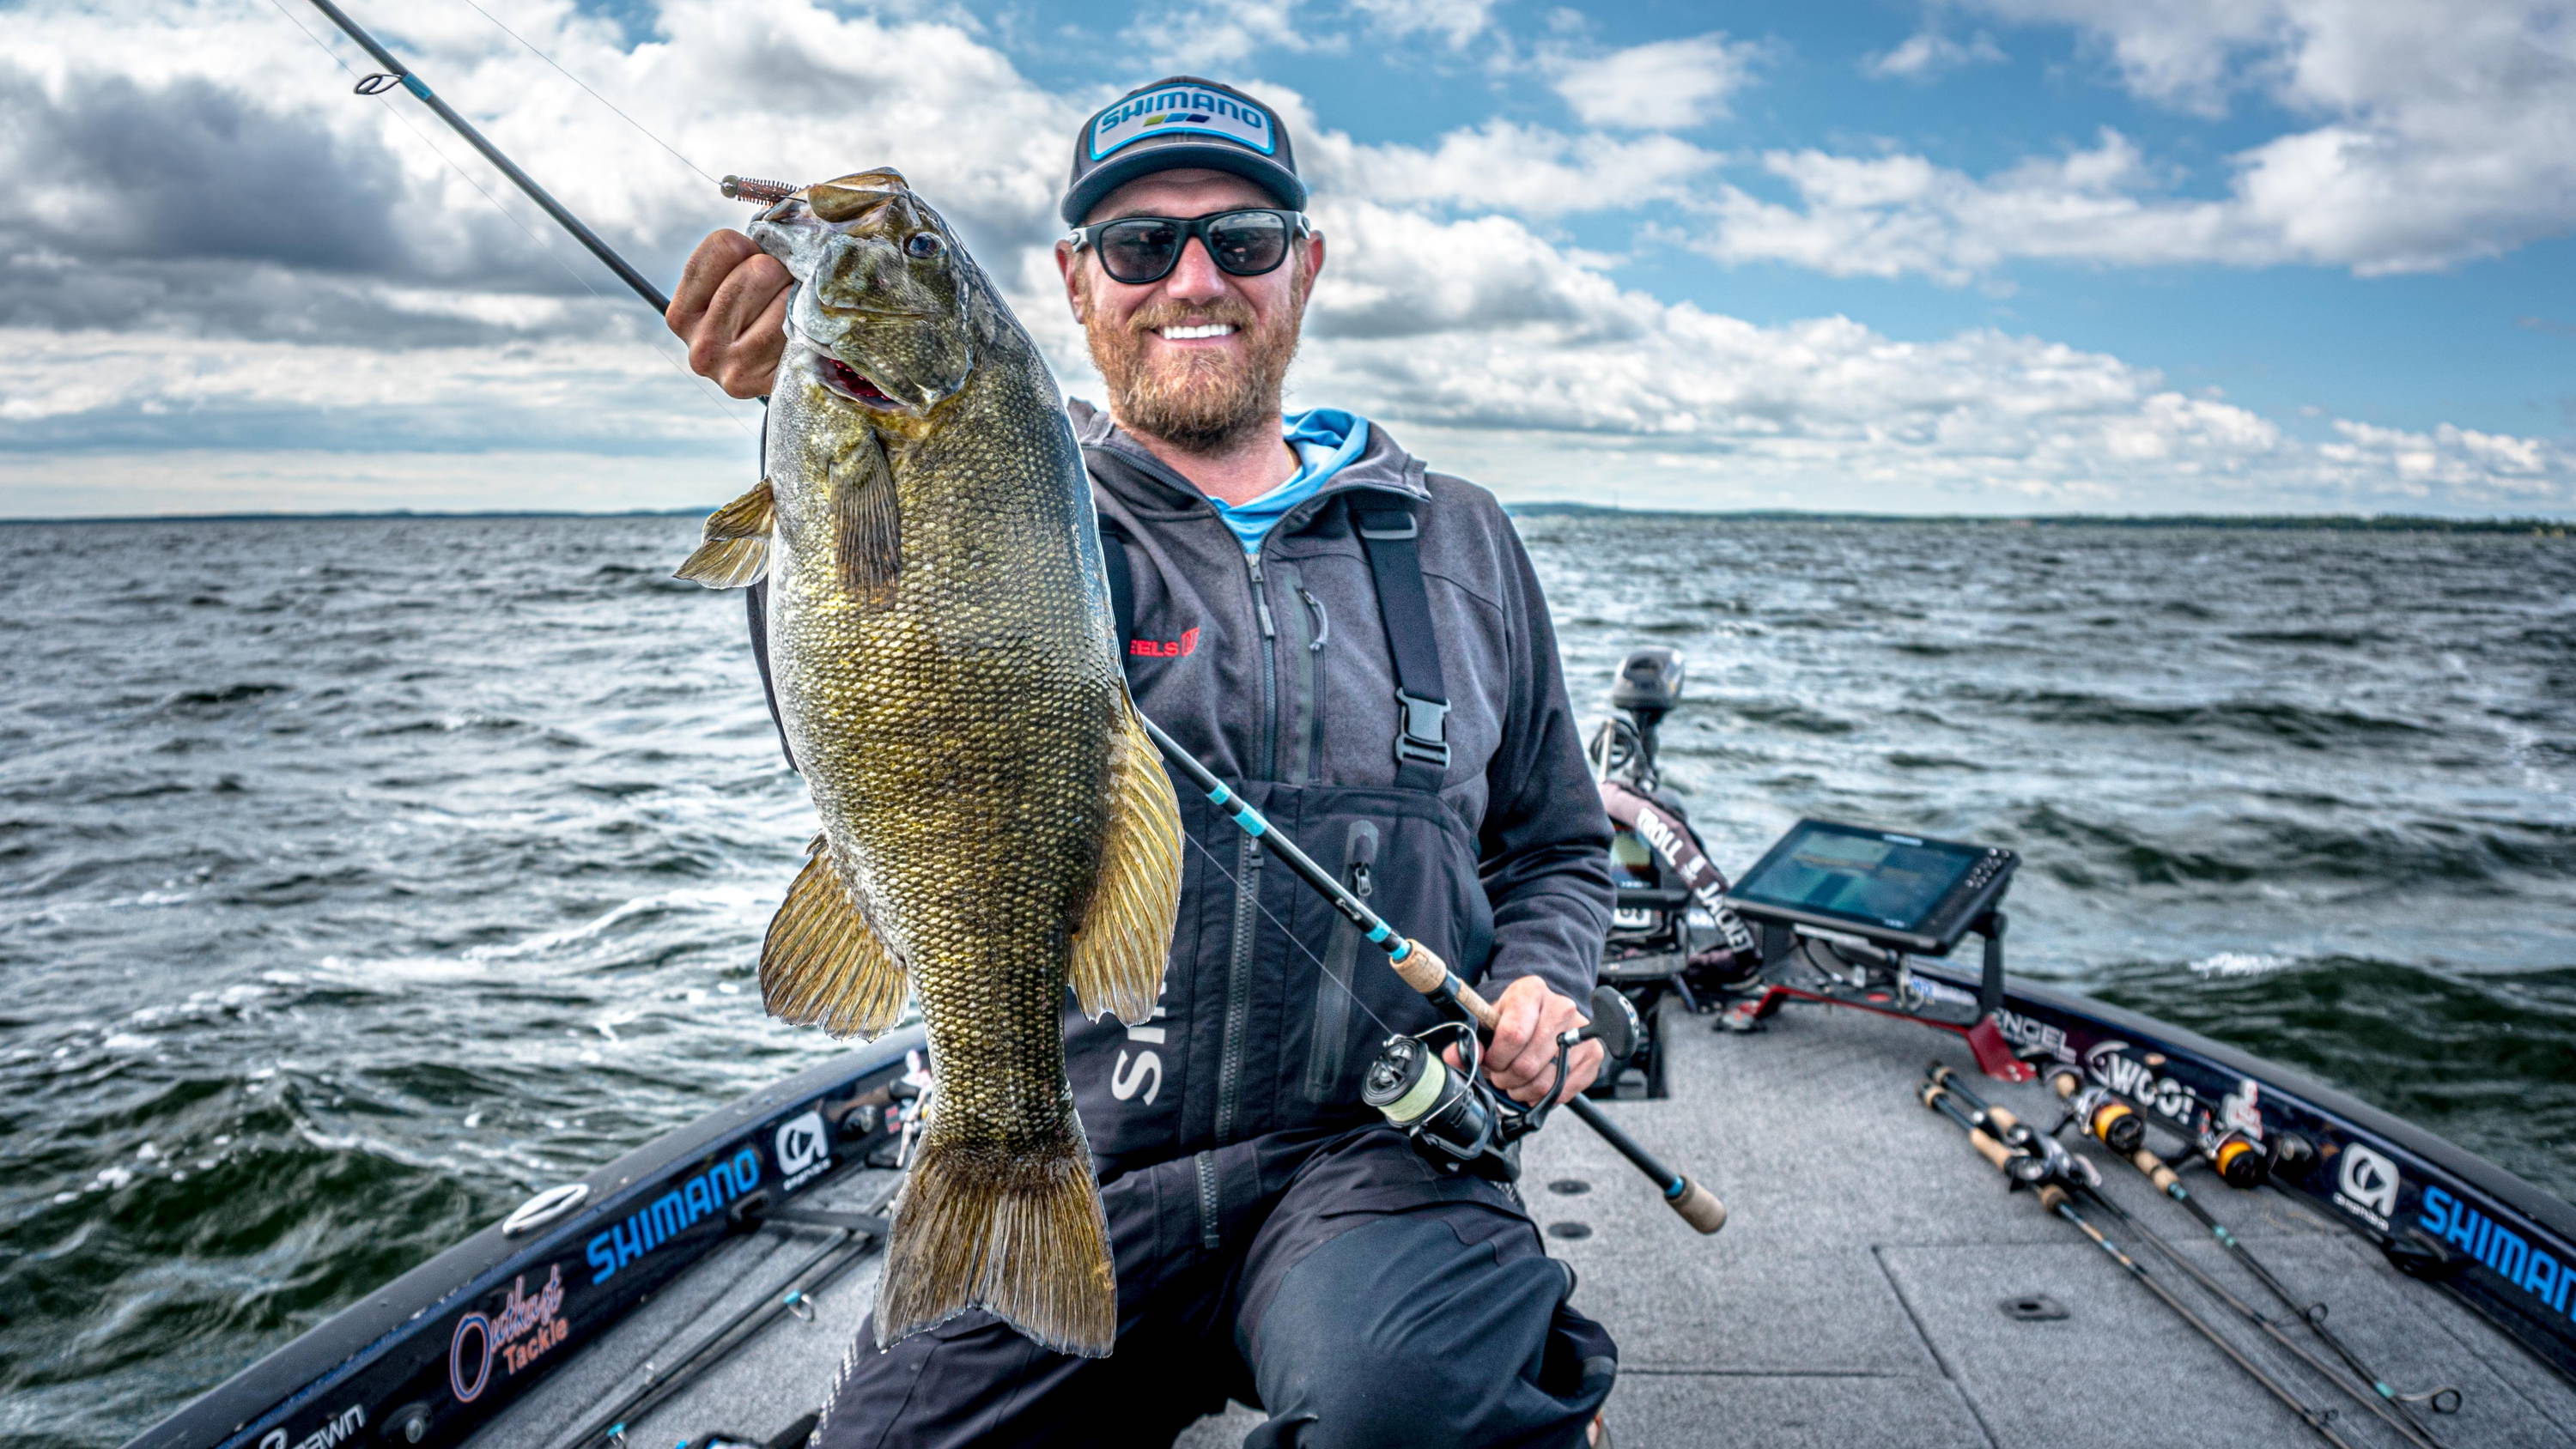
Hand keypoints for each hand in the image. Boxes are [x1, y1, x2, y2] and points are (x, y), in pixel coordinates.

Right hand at [666, 229, 790, 398]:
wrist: (794, 374)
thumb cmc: (768, 315)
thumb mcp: (743, 279)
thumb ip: (749, 252)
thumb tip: (783, 233)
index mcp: (683, 313)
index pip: (723, 244)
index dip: (752, 247)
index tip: (757, 265)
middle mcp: (699, 345)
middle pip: (756, 270)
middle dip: (780, 273)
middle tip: (783, 293)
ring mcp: (729, 368)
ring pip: (781, 300)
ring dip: (797, 299)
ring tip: (793, 314)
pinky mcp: (769, 383)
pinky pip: (798, 329)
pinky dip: (808, 324)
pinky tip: (801, 335)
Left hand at [1446, 975, 1602, 1105]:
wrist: (1544, 1013)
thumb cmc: (1516, 1017)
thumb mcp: (1490, 1021)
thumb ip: (1471, 1040)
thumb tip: (1455, 1057)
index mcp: (1531, 991)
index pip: (1512, 1035)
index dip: (1496, 1058)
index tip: (1490, 1061)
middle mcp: (1561, 1007)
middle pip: (1528, 1063)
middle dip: (1506, 1078)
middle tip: (1501, 1075)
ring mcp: (1581, 1031)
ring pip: (1546, 1081)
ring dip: (1523, 1091)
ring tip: (1516, 1082)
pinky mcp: (1593, 1053)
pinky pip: (1564, 1090)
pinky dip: (1544, 1097)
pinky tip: (1535, 1086)